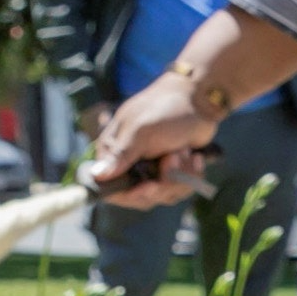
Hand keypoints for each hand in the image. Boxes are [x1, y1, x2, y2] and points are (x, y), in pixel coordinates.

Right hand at [81, 75, 222, 210]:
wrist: (201, 98)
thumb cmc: (167, 108)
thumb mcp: (142, 131)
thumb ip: (121, 154)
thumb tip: (96, 175)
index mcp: (114, 153)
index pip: (112, 190)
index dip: (132, 194)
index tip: (151, 186)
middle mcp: (130, 165)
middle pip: (142, 197)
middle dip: (163, 182)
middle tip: (174, 157)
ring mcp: (152, 170)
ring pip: (165, 195)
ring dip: (180, 175)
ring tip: (184, 150)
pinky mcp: (173, 171)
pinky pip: (180, 188)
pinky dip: (191, 174)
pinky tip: (194, 155)